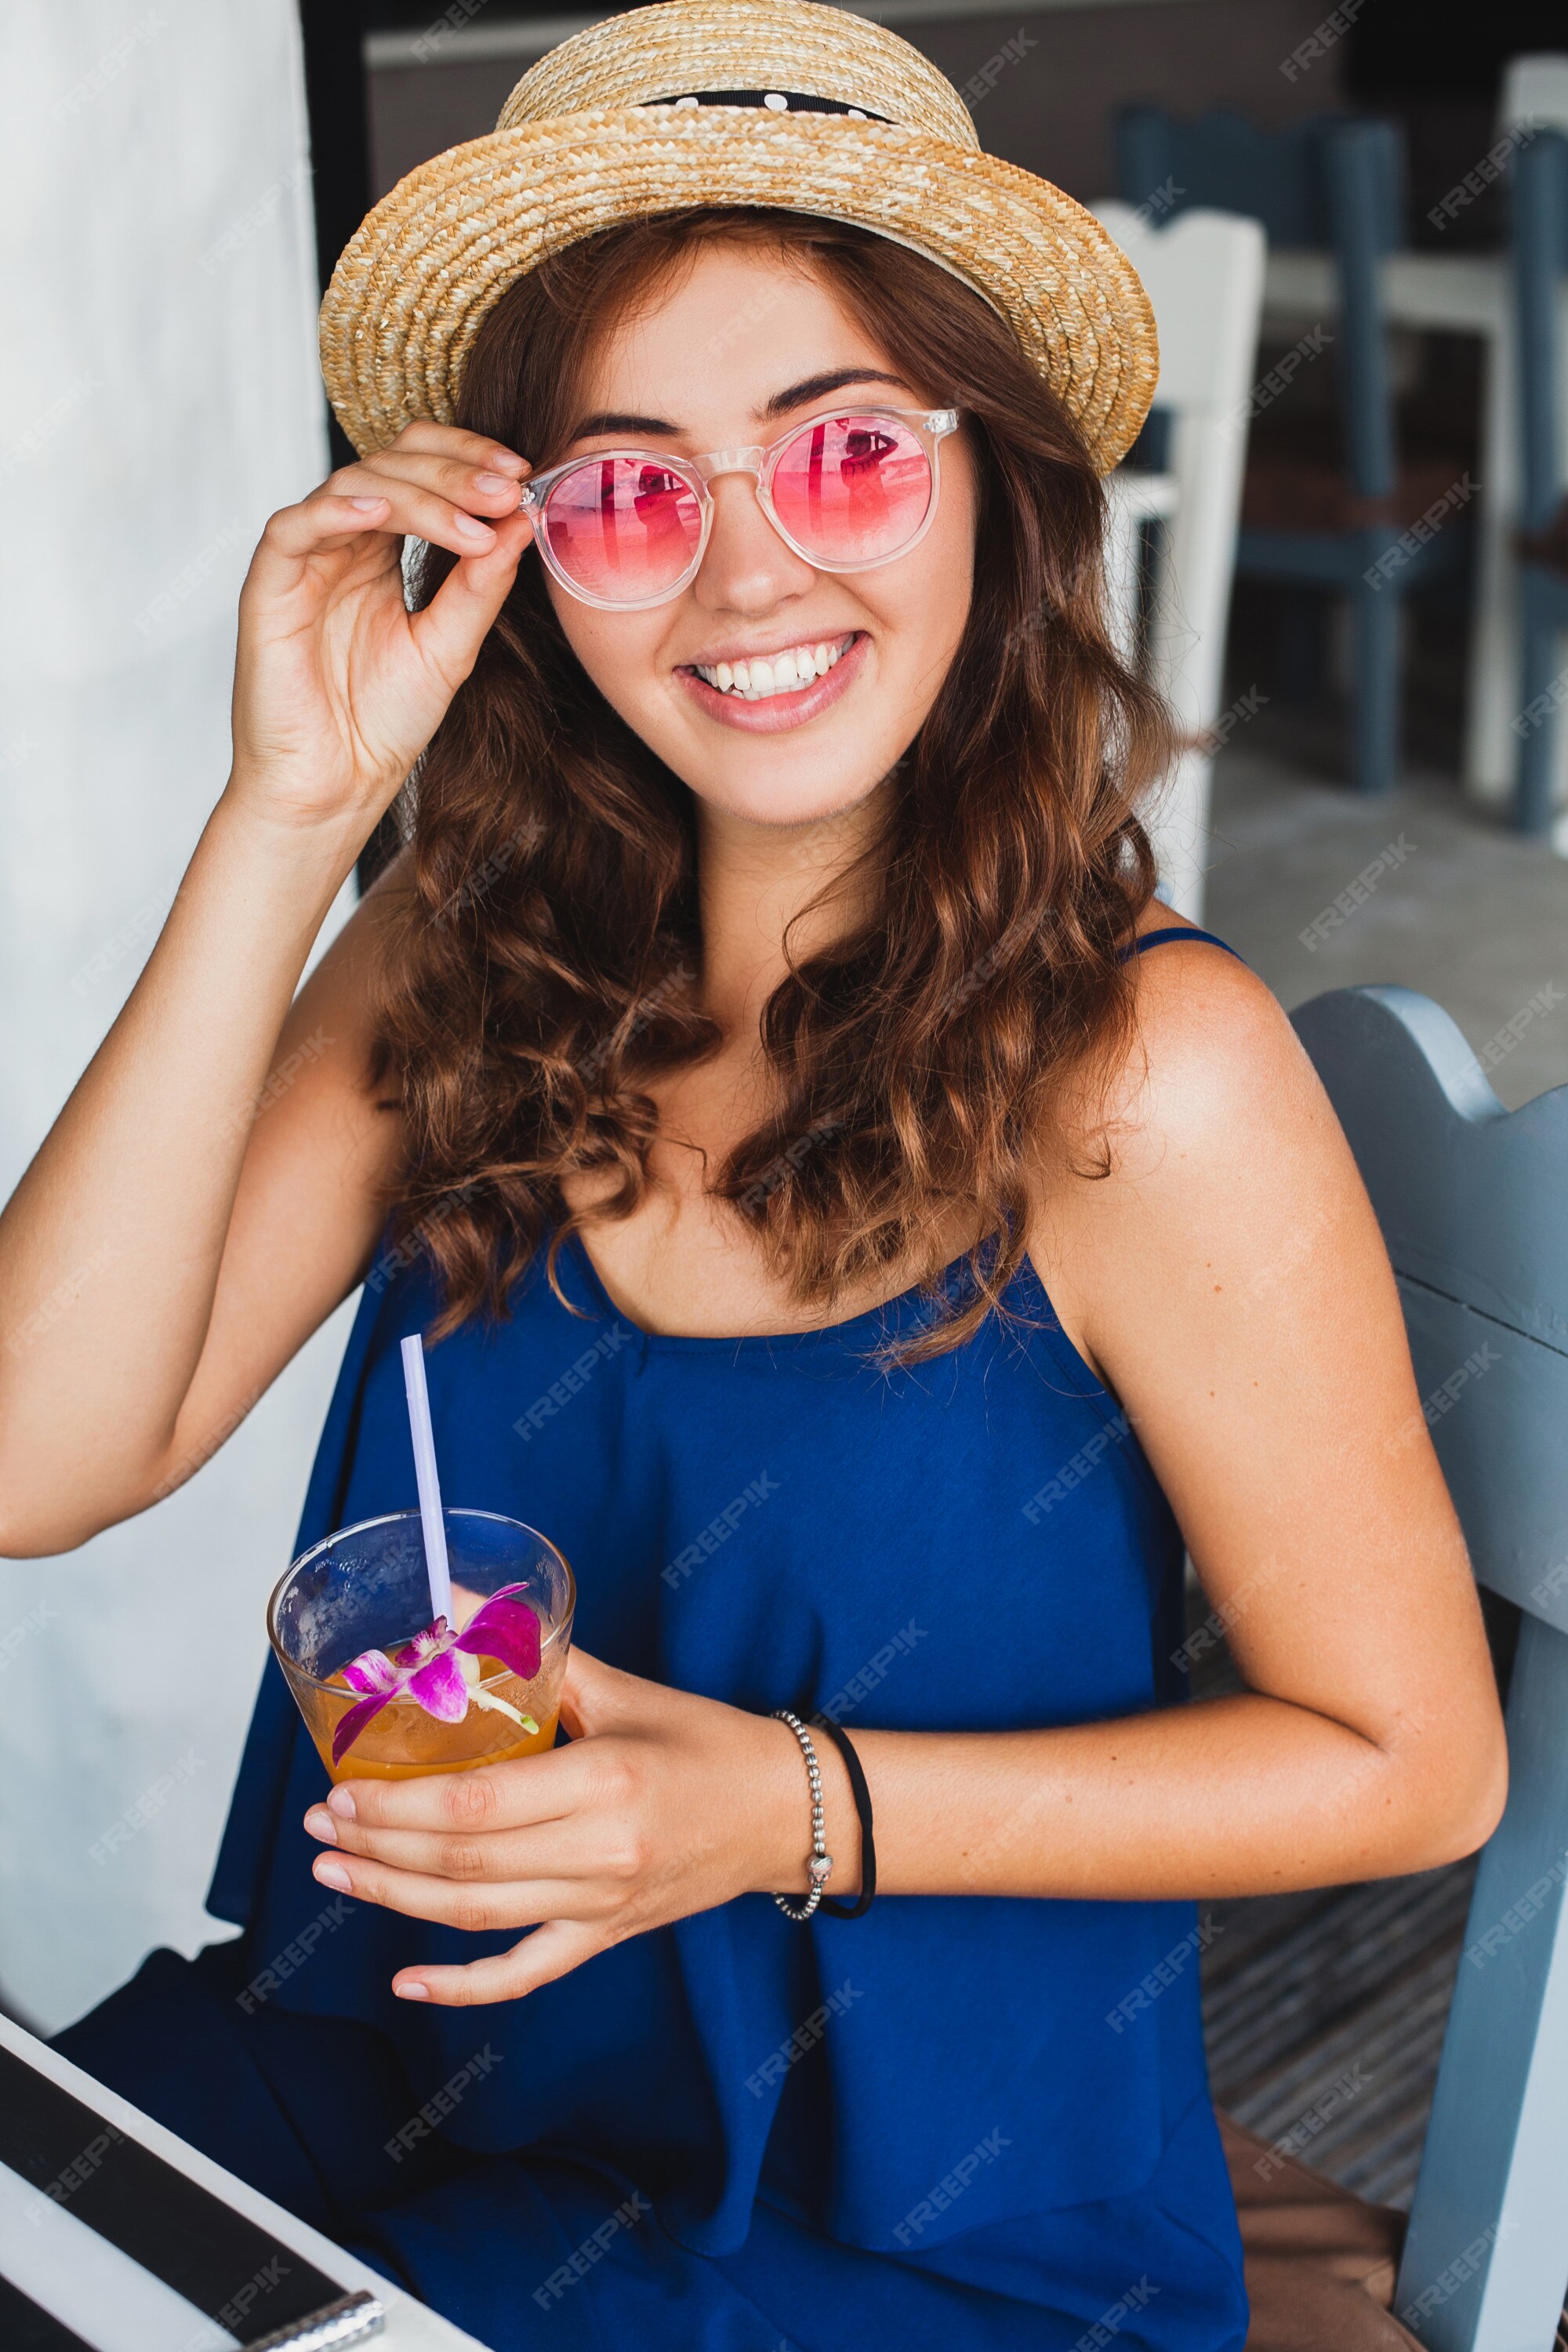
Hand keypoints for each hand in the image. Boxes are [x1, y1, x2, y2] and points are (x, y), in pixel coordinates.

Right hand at [229, 422, 535, 841]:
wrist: (335, 785)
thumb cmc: (385, 722)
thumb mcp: (451, 647)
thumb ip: (481, 586)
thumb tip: (522, 519)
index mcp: (383, 550)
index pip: (423, 470)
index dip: (469, 459)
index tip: (522, 475)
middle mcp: (344, 543)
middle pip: (392, 464)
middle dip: (454, 472)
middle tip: (505, 489)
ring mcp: (306, 559)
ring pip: (354, 486)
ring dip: (418, 495)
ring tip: (471, 521)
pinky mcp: (268, 585)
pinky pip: (293, 527)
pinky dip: (335, 512)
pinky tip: (380, 516)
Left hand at [302, 1648, 829, 2005]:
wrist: (783, 1810)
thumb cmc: (704, 1740)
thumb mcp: (621, 1688)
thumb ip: (533, 1652)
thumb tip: (450, 1601)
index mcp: (604, 1783)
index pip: (475, 1807)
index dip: (398, 1805)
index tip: (345, 1787)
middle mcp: (599, 1855)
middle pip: (461, 1865)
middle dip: (377, 1846)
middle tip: (322, 1822)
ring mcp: (601, 1907)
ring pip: (476, 1917)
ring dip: (393, 1900)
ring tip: (335, 1870)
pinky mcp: (606, 1938)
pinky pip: (523, 1975)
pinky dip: (461, 1986)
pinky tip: (407, 1982)